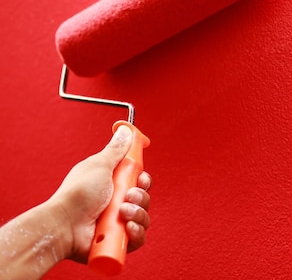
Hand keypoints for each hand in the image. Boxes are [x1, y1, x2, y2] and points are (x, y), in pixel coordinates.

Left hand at [48, 125, 151, 262]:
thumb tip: (125, 131)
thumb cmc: (77, 195)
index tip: (139, 177)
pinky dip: (135, 232)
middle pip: (145, 198)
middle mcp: (117, 203)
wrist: (65, 225)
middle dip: (141, 196)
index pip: (140, 180)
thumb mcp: (100, 165)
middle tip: (127, 195)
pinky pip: (140, 237)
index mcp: (113, 184)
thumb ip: (116, 149)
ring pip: (145, 217)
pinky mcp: (119, 241)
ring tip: (121, 213)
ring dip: (137, 213)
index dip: (143, 179)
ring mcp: (118, 222)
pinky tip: (125, 227)